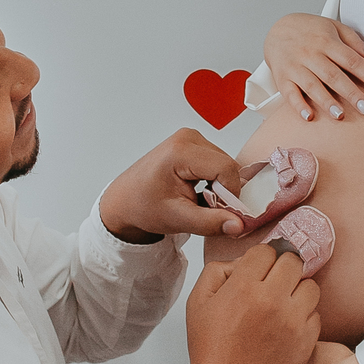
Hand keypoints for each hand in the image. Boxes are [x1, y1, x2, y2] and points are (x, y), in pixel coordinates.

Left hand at [98, 129, 247, 242]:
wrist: (125, 200)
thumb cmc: (142, 206)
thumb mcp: (177, 219)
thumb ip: (210, 222)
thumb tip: (238, 225)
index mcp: (180, 151)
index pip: (226, 168)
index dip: (230, 194)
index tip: (221, 213)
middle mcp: (187, 137)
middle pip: (227, 165)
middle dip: (224, 192)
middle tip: (207, 210)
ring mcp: (190, 138)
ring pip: (225, 165)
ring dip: (220, 187)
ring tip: (198, 201)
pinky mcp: (193, 144)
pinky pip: (218, 163)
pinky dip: (214, 181)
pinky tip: (198, 192)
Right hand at [185, 245, 321, 363]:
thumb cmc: (211, 347)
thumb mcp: (198, 301)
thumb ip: (218, 270)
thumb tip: (243, 261)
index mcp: (244, 287)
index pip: (267, 250)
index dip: (260, 258)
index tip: (257, 269)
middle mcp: (272, 300)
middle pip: (293, 261)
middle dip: (281, 268)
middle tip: (272, 283)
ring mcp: (293, 322)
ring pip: (310, 286)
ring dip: (297, 290)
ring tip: (282, 303)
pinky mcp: (307, 341)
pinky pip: (315, 314)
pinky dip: (303, 316)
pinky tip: (286, 325)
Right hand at [263, 13, 363, 121]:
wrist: (277, 29)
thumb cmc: (310, 31)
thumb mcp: (334, 27)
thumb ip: (354, 42)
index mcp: (326, 41)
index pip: (351, 60)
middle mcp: (310, 54)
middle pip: (333, 75)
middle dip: (351, 93)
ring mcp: (295, 66)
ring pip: (312, 85)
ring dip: (326, 101)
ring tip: (340, 115)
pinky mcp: (282, 77)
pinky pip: (289, 93)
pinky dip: (298, 106)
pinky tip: (309, 116)